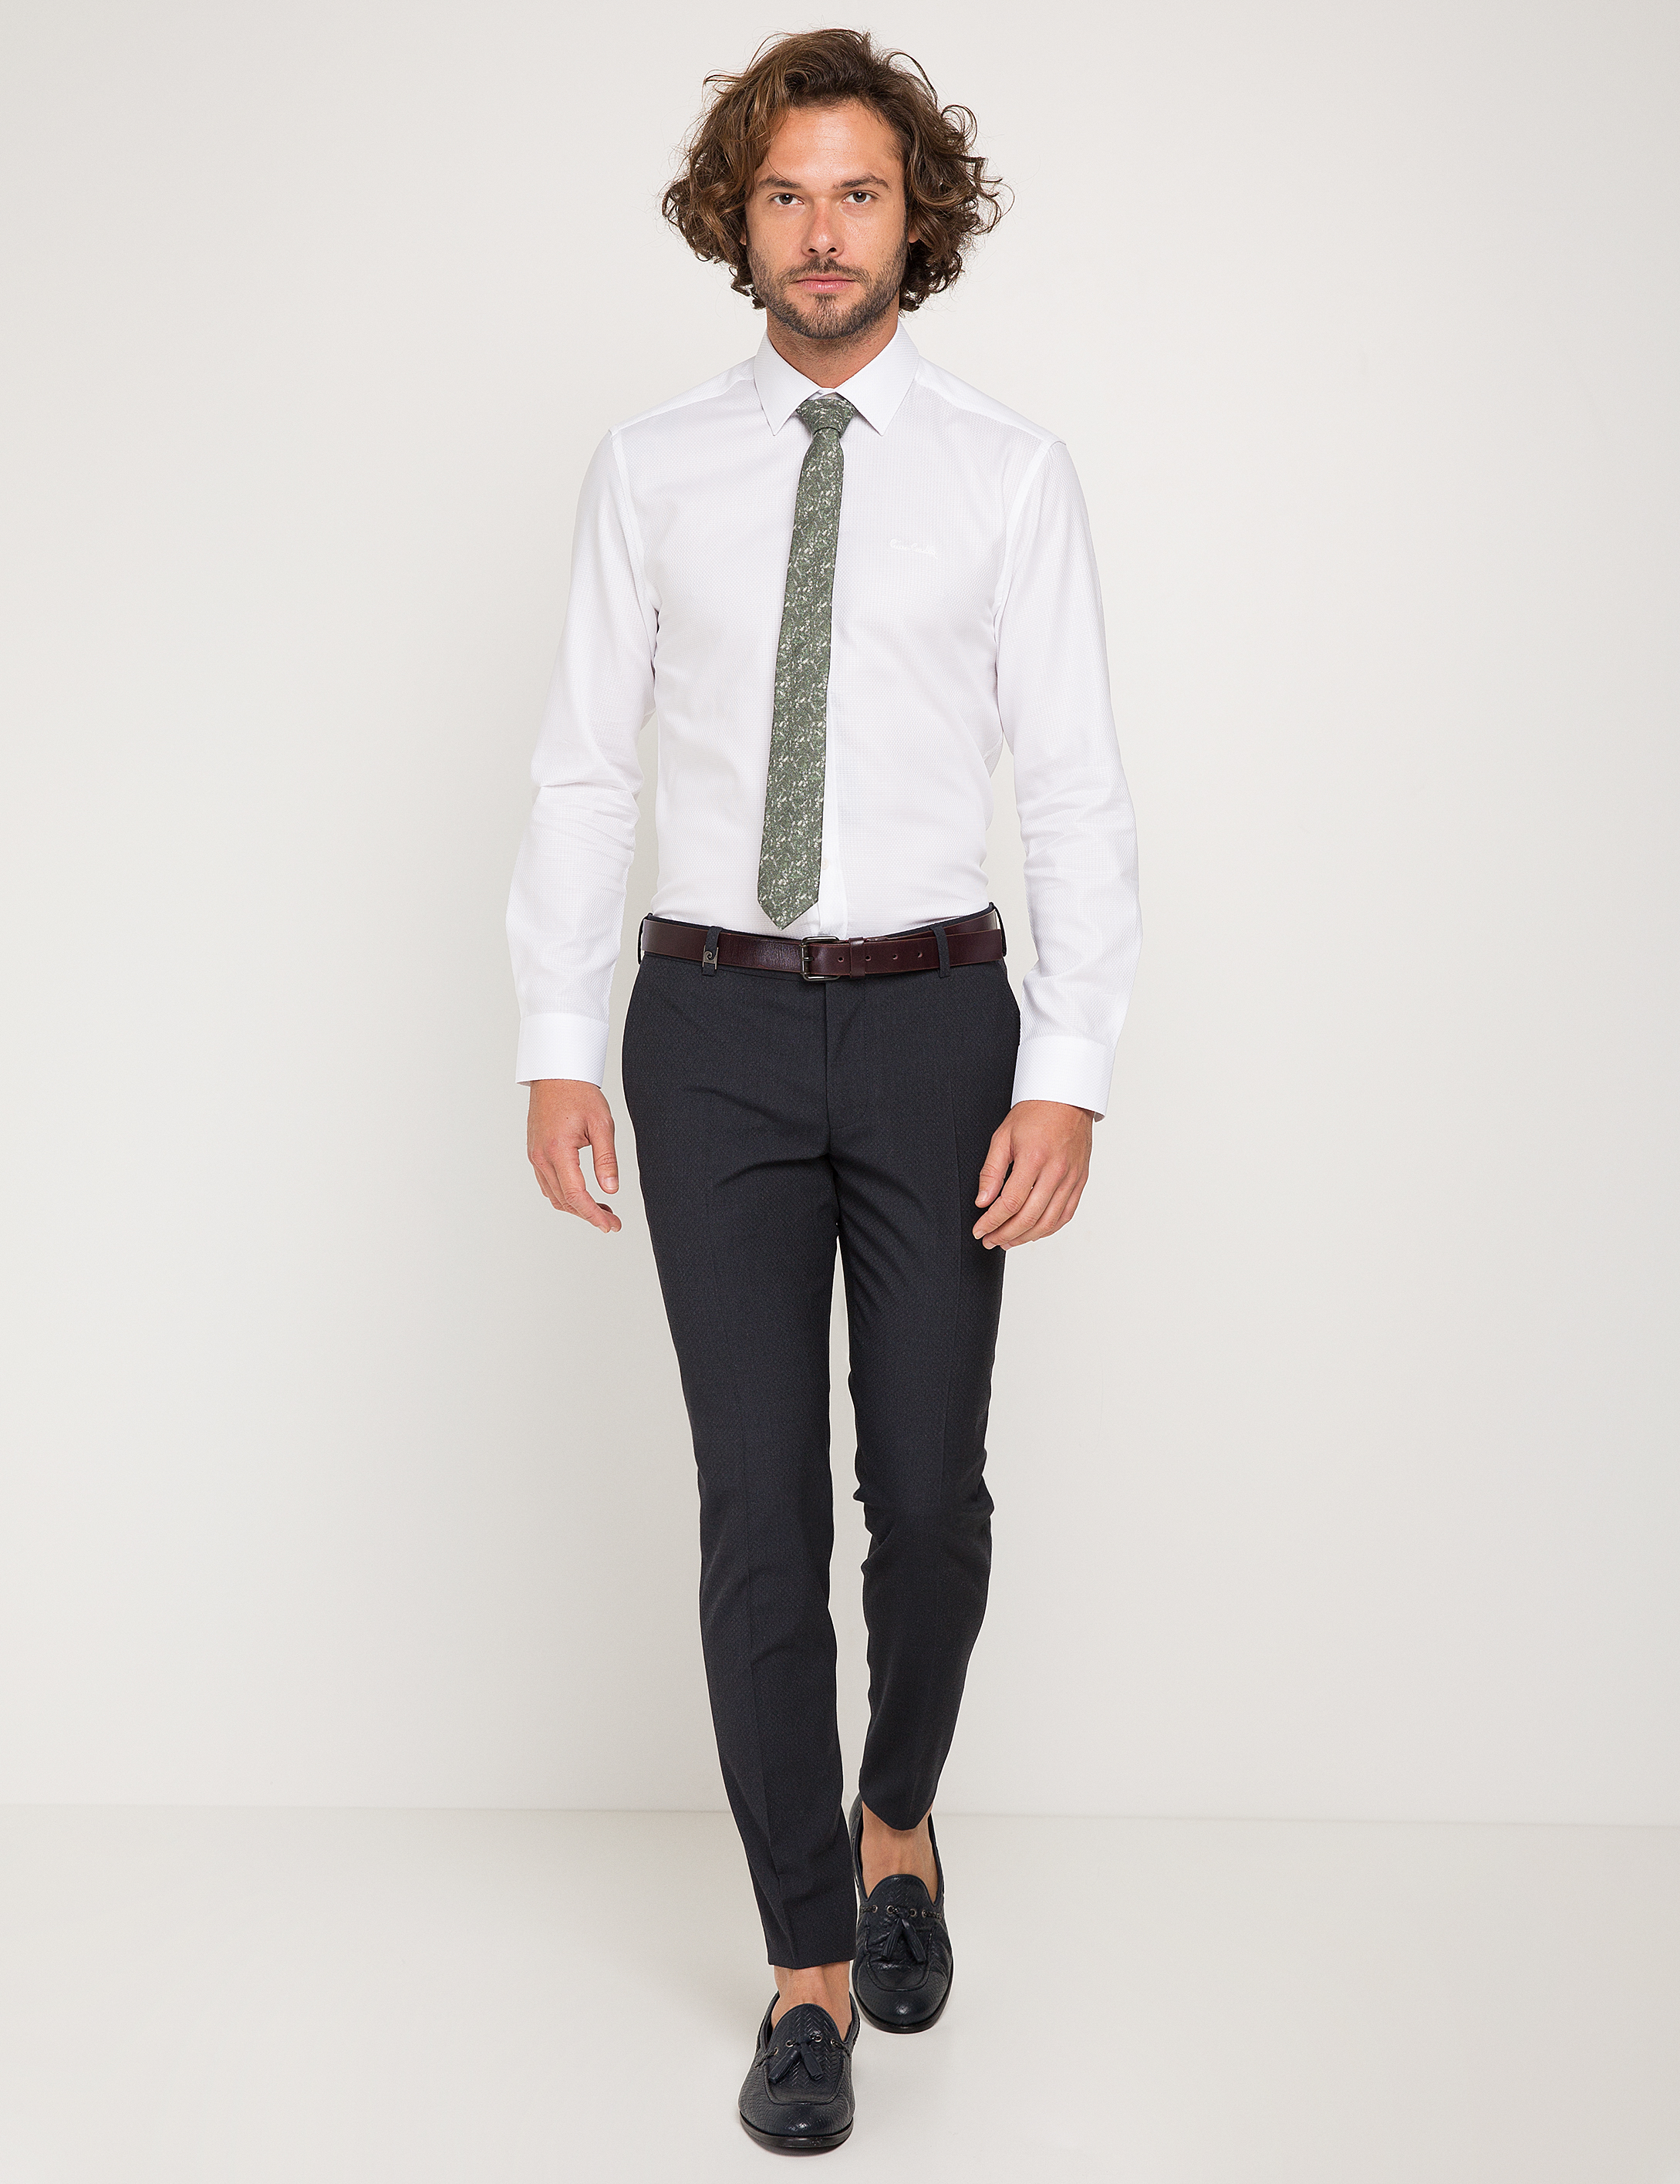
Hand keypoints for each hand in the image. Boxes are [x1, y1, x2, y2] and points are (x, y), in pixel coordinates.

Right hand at [527, 1079, 621, 1234]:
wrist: (556, 1075)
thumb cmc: (579, 1095)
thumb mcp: (602, 1125)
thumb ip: (606, 1159)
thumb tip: (611, 1190)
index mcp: (558, 1150)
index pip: (575, 1195)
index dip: (593, 1214)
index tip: (610, 1226)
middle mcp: (541, 1157)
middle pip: (564, 1200)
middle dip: (589, 1215)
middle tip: (613, 1222)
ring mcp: (535, 1156)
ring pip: (554, 1196)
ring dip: (577, 1207)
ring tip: (602, 1210)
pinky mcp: (535, 1153)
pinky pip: (547, 1184)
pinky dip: (564, 1196)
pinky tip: (583, 1195)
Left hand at [972, 1100, 1093, 1249]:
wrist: (1066, 1098)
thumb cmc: (1034, 1113)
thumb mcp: (1003, 1137)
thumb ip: (991, 1171)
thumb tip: (982, 1201)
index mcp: (1034, 1158)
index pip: (1009, 1203)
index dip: (991, 1222)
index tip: (979, 1230)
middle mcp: (1056, 1171)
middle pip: (1029, 1217)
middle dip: (1005, 1234)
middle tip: (989, 1241)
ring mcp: (1071, 1178)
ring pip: (1049, 1221)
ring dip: (1026, 1237)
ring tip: (1007, 1242)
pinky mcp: (1080, 1180)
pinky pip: (1066, 1214)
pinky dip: (1049, 1229)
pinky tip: (1033, 1233)